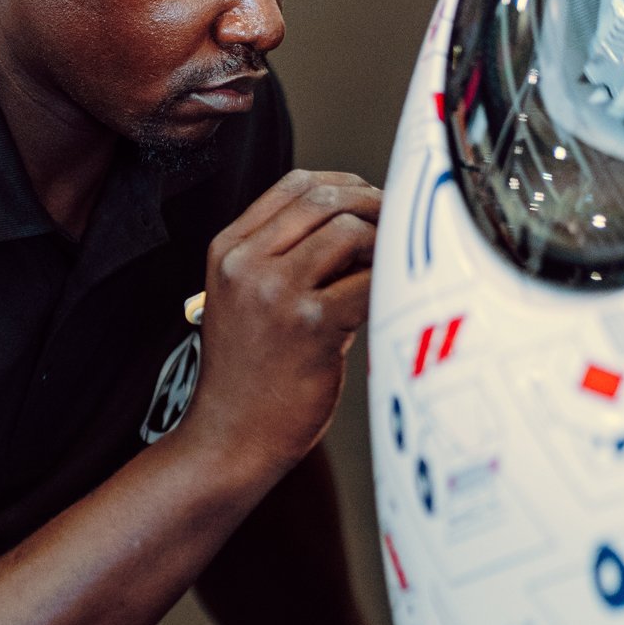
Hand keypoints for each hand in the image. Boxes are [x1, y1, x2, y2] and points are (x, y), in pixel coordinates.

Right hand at [181, 170, 380, 480]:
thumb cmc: (249, 376)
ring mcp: (275, 293)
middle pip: (324, 200)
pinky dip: (388, 285)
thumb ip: (284, 257)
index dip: (344, 185)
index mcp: (227, 250)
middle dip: (372, 206)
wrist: (229, 439)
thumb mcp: (245, 300)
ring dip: (381, 245)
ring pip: (349, 233)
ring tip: (387, 271)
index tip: (370, 202)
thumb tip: (358, 223)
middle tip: (396, 229)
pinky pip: (369, 282)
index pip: (294, 186)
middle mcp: (246, 264)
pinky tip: (389, 300)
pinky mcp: (310, 325)